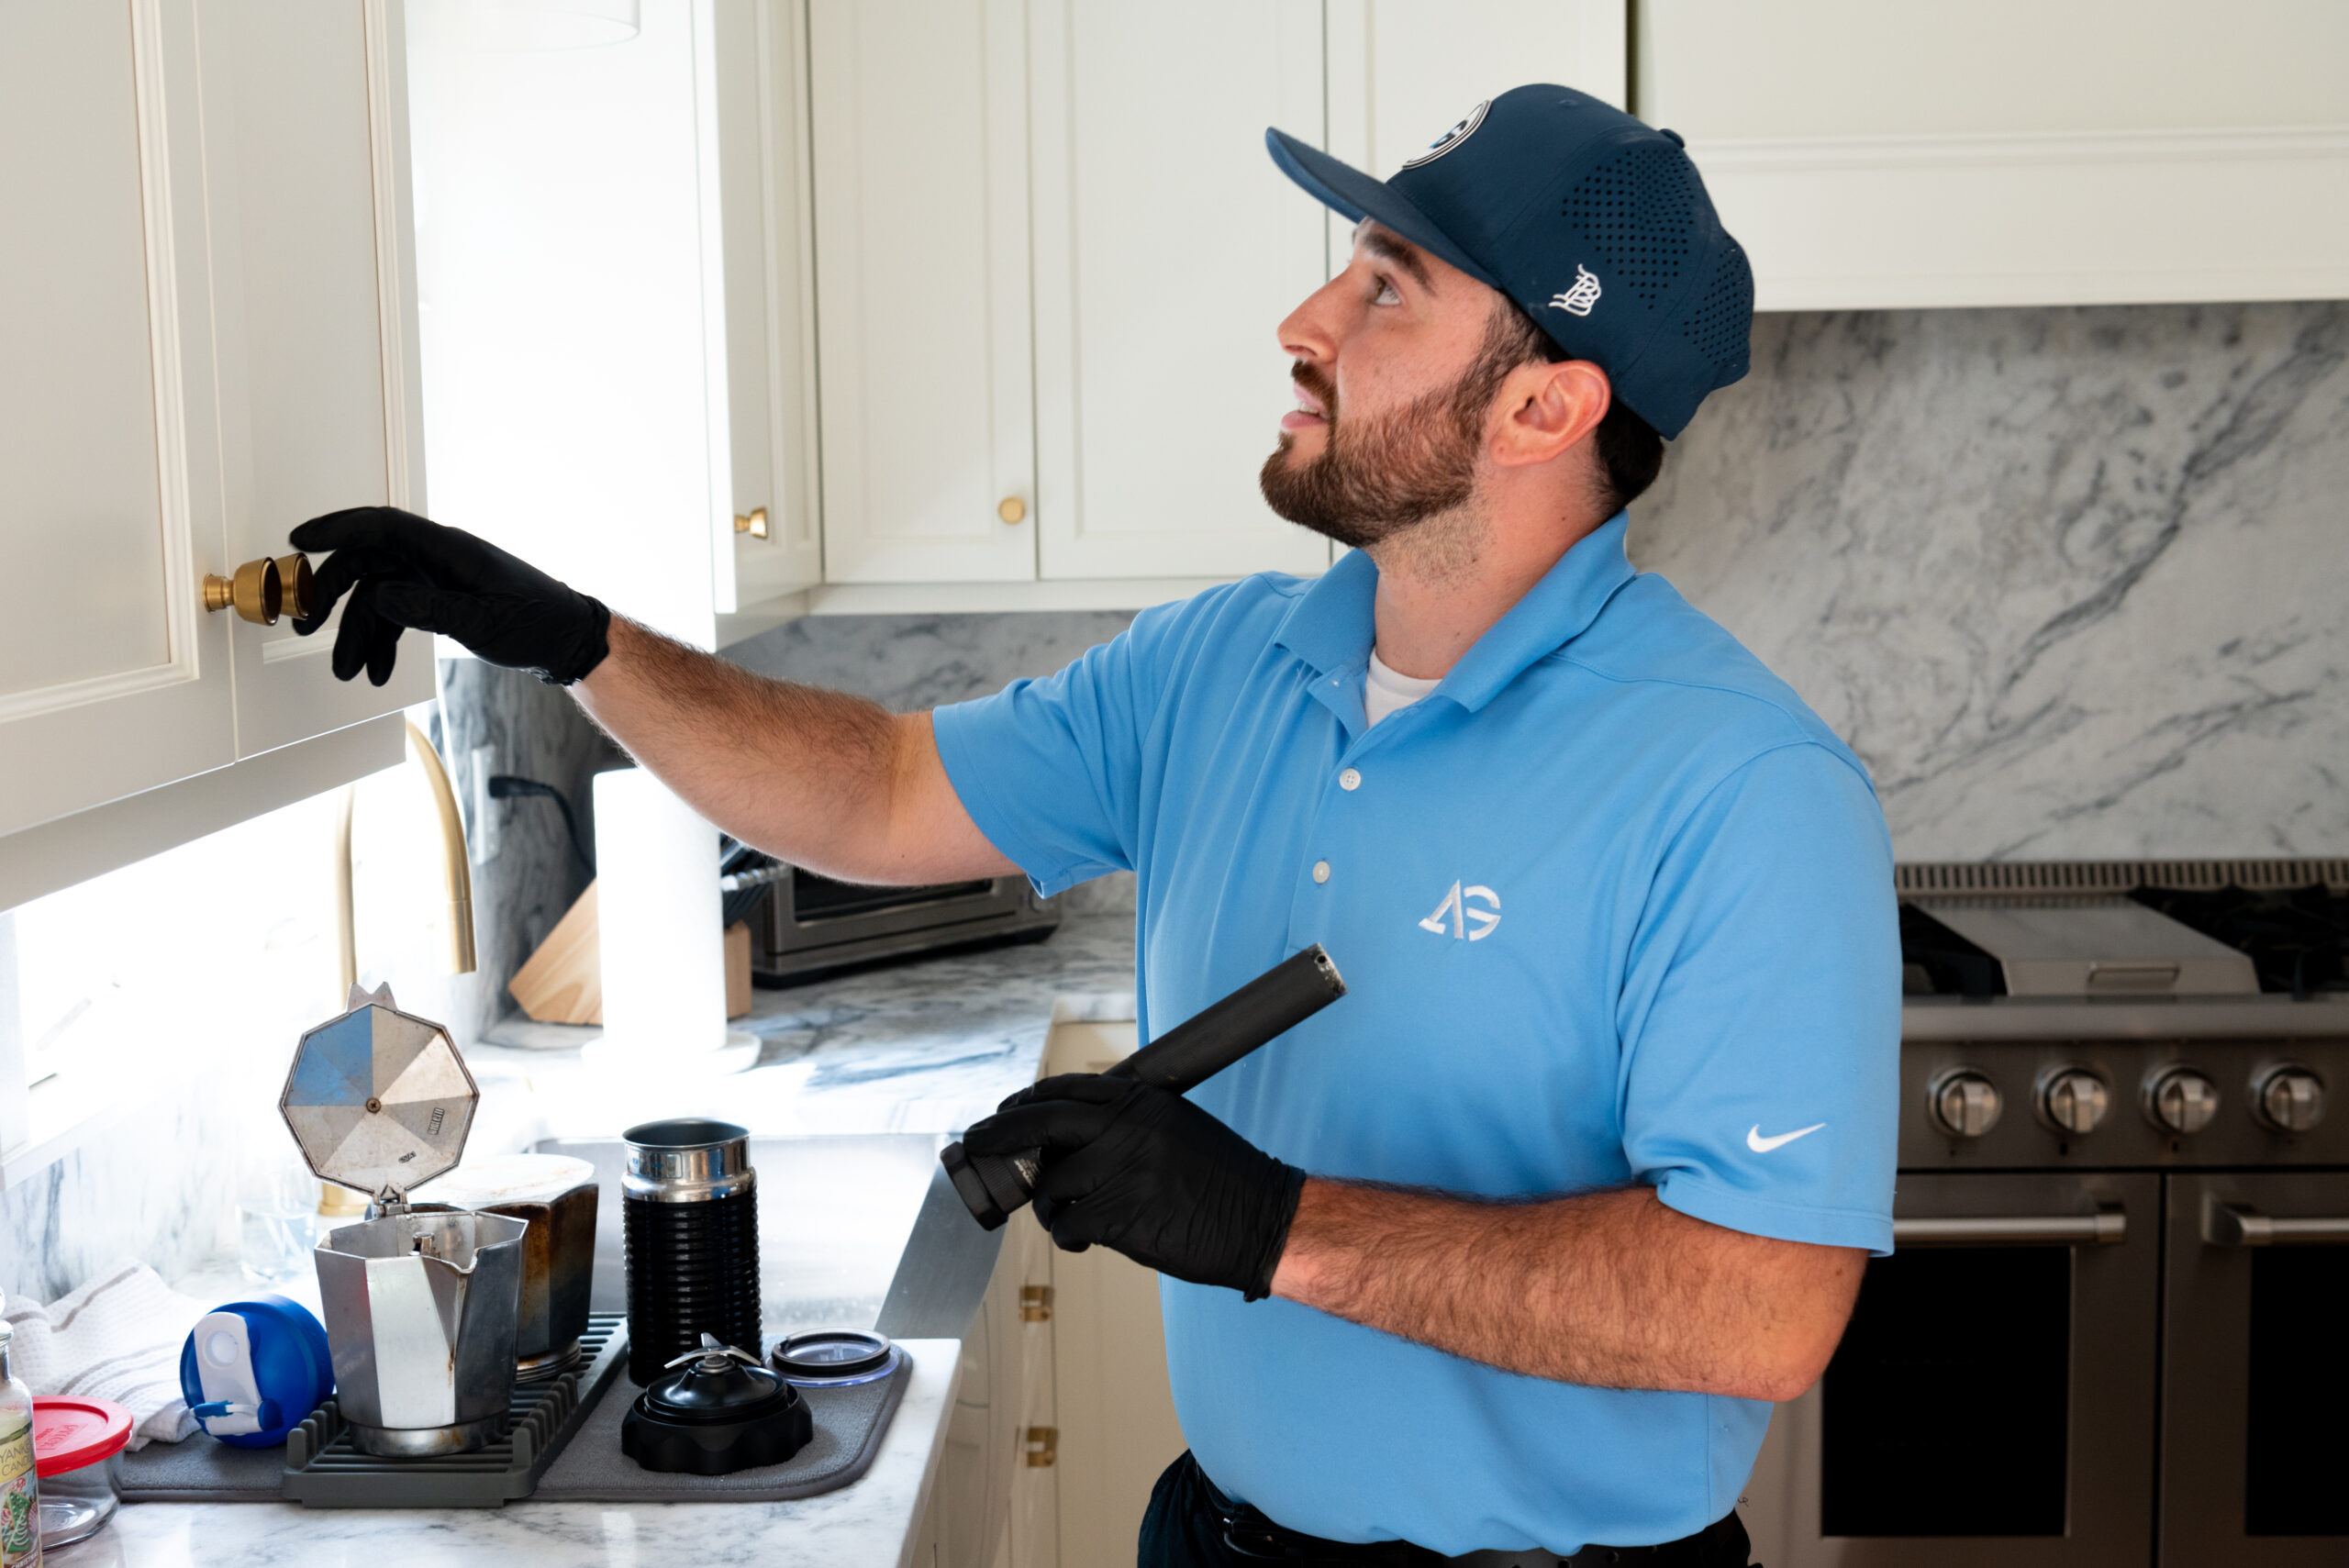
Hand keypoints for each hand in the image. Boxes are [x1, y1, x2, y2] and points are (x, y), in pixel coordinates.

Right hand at [288, 507, 610, 685]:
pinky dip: (384, 642)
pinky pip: (398, 615)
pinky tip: (376, 671)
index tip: (299, 541)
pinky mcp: (439, 599)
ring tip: (345, 670)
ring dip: (358, 633)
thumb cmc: (536, 622)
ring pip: (379, 598)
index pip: (381, 526)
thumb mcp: (482, 620)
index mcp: (447, 548)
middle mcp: (436, 557)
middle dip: (334, 595)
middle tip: (307, 625)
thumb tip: (379, 597)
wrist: (566, 640)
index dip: (336, 529)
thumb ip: (429, 608)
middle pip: (368, 564)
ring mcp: (436, 578)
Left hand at [960, 1074, 1305, 1299]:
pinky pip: (1068, 1226)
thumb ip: (1125, 1124)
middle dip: (999, 1133)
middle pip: (1040, 1121)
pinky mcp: (1120, 1215)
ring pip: (1051, 1186)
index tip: (1003, 1112)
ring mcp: (1123, 1170)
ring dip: (1050, 1207)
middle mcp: (1129, 1128)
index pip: (1066, 1090)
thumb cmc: (1223, 1179)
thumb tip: (1064, 1138)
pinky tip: (1085, 1240)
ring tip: (1072, 1217)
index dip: (1024, 1102)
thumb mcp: (1176, 1127)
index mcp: (1142, 1101)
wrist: (1263, 1219)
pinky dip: (1069, 1237)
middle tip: (976, 1144)